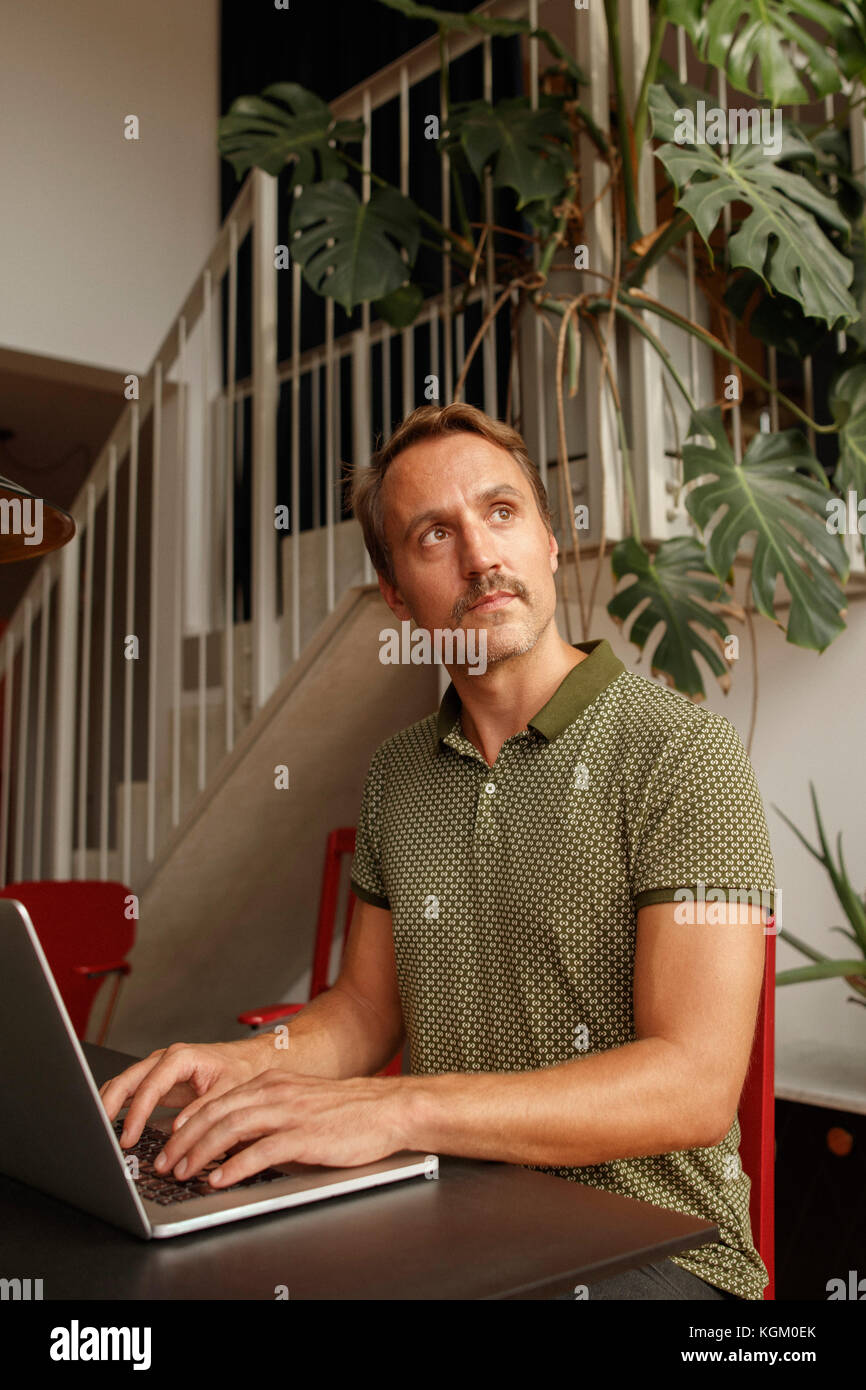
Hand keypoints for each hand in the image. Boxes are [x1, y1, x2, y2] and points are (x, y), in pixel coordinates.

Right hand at [98, 1039, 273, 1146]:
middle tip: (99, 1134)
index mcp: (182, 1058)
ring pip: (124, 1084)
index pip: (150, 1085)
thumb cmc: (242, 1071)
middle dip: (109, 1105)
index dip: (137, 1113)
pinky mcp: (158, 1081)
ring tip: (99, 1132)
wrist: (251, 1060)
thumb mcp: (230, 1090)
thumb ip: (204, 1109)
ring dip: (109, 1106)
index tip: (129, 1138)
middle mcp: (165, 1059)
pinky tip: (110, 1123)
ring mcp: (158, 1069)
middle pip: (127, 1079)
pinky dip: (118, 1106)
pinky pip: (131, 1091)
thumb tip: (178, 1129)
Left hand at [151, 1068, 409, 1186]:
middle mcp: (276, 1092)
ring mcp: (290, 1113)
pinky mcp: (305, 1136)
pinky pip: (261, 1151)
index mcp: (272, 1082)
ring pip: (231, 1128)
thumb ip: (268, 1113)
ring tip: (183, 1172)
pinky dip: (235, 1165)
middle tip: (165, 1162)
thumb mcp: (299, 1102)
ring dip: (201, 1152)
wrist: (388, 1109)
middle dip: (183, 1140)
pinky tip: (220, 1178)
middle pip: (216, 1113)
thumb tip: (233, 1137)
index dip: (188, 1122)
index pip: (217, 1100)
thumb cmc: (347, 1111)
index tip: (169, 1141)